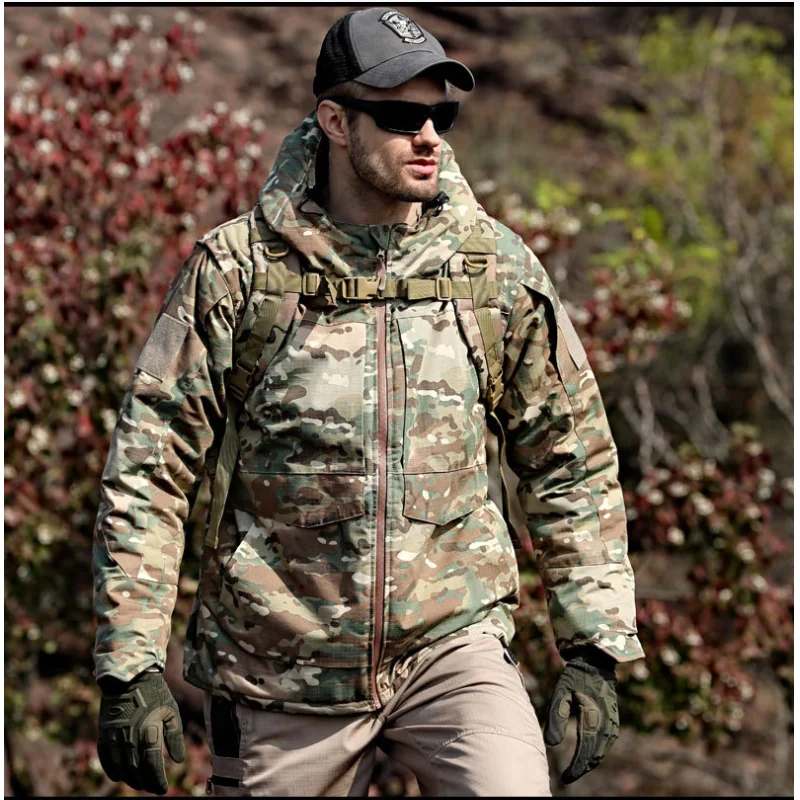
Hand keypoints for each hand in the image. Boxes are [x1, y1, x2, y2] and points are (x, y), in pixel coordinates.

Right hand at [97, 671, 185, 794]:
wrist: (129, 678)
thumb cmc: (155, 694)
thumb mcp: (171, 711)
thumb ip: (175, 737)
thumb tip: (178, 761)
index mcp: (149, 732)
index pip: (153, 766)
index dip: (157, 781)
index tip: (162, 789)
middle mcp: (131, 738)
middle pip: (136, 771)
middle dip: (145, 783)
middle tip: (152, 787)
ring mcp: (115, 737)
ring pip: (121, 769)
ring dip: (130, 780)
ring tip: (139, 783)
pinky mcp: (104, 734)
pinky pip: (106, 759)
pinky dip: (112, 771)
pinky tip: (119, 776)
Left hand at [544, 647, 618, 783]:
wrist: (596, 664)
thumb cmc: (574, 678)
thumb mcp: (560, 693)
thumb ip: (555, 718)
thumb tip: (550, 744)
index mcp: (592, 719)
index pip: (584, 752)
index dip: (576, 768)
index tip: (565, 779)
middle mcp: (606, 725)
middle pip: (594, 756)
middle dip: (582, 768)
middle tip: (568, 778)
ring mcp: (612, 724)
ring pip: (602, 751)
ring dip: (590, 762)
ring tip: (576, 770)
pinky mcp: (613, 721)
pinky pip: (606, 744)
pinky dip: (596, 753)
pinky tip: (587, 756)